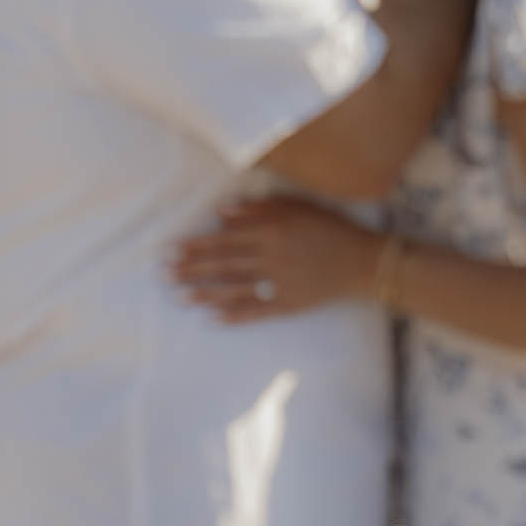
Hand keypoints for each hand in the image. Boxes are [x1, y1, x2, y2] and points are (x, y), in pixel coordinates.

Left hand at [169, 198, 382, 322]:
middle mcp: (272, 257)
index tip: (171, 250)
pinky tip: (212, 317)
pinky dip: (233, 315)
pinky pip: (255, 311)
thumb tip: (221, 212)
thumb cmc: (326, 227)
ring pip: (234, 289)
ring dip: (204, 293)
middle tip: (165, 275)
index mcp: (272, 230)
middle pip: (224, 264)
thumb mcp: (295, 207)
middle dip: (191, 269)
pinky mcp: (289, 305)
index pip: (225, 239)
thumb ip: (258, 209)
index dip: (196, 246)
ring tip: (179, 297)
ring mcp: (280, 284)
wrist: (360, 262)